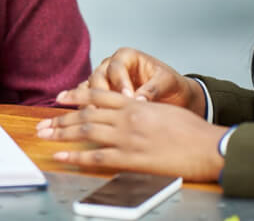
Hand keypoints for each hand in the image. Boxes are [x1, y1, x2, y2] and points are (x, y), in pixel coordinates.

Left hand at [35, 87, 226, 181]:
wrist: (210, 146)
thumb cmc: (193, 130)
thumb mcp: (163, 109)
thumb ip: (141, 108)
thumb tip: (128, 107)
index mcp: (134, 104)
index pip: (97, 95)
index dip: (76, 96)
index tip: (59, 98)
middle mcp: (127, 118)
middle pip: (85, 115)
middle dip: (61, 119)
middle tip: (43, 123)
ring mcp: (128, 138)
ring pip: (86, 132)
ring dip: (62, 134)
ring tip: (45, 136)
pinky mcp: (132, 158)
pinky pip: (97, 157)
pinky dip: (77, 156)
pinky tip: (63, 156)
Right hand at [85, 47, 204, 115]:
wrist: (174, 97)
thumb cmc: (171, 86)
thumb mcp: (167, 82)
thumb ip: (152, 88)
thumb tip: (138, 100)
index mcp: (126, 57)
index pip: (116, 67)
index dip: (120, 82)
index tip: (128, 98)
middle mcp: (110, 65)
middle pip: (98, 76)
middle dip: (101, 94)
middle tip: (108, 111)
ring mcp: (103, 80)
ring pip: (88, 88)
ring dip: (89, 103)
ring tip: (95, 119)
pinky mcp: (99, 95)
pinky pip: (86, 100)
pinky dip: (86, 109)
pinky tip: (91, 123)